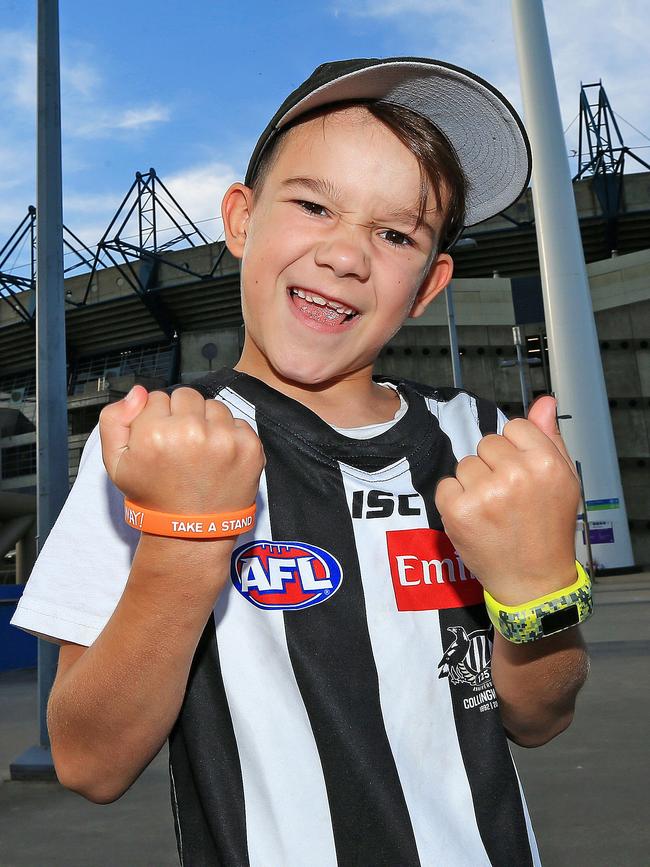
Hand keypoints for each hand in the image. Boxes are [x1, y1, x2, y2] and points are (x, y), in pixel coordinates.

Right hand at [99, 386, 264, 514]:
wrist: (190, 531)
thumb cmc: (153, 496)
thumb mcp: (116, 463)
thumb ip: (114, 420)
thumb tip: (139, 392)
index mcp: (156, 433)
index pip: (156, 397)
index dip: (156, 419)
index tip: (160, 442)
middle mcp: (192, 431)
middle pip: (186, 396)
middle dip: (182, 415)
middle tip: (181, 446)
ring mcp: (225, 439)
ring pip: (213, 406)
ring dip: (207, 423)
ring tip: (200, 454)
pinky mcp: (250, 447)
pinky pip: (238, 422)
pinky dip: (230, 436)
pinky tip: (219, 459)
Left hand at [434, 396, 579, 605]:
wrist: (533, 580)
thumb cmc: (548, 528)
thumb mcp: (563, 480)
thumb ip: (550, 438)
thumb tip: (544, 400)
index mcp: (545, 463)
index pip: (514, 427)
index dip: (515, 451)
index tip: (521, 474)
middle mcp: (516, 475)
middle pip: (486, 443)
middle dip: (493, 465)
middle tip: (508, 497)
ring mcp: (484, 493)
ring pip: (465, 463)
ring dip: (473, 483)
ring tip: (493, 510)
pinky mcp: (458, 510)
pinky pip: (446, 484)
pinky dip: (454, 499)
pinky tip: (475, 518)